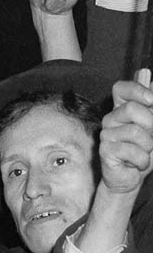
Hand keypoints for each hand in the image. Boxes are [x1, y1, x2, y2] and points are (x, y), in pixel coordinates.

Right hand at [99, 74, 152, 195]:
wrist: (133, 177)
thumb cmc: (144, 151)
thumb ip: (152, 107)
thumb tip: (148, 75)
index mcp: (123, 109)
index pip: (121, 89)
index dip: (137, 90)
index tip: (151, 101)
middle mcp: (111, 119)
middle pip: (131, 109)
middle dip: (150, 125)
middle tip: (150, 138)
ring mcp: (106, 134)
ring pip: (135, 132)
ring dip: (148, 147)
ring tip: (143, 152)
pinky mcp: (104, 150)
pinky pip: (130, 150)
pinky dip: (141, 159)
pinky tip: (136, 163)